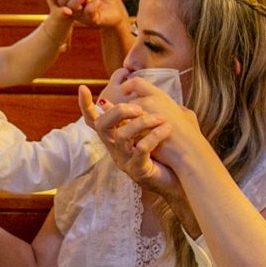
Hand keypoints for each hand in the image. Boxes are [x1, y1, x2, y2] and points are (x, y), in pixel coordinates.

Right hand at [79, 78, 182, 201]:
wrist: (182, 178)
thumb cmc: (167, 152)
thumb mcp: (152, 128)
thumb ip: (142, 111)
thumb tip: (137, 88)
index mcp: (116, 137)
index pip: (95, 121)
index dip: (86, 106)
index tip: (82, 88)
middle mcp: (116, 149)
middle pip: (102, 126)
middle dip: (118, 111)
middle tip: (139, 107)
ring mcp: (125, 161)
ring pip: (122, 136)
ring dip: (142, 122)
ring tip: (160, 118)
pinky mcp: (138, 170)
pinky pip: (141, 149)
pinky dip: (154, 136)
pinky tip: (167, 130)